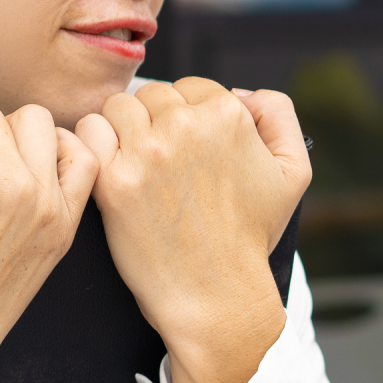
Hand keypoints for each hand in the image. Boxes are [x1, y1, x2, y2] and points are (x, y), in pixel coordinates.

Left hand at [74, 79, 311, 382]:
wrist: (216, 294)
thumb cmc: (253, 236)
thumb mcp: (294, 172)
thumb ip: (280, 115)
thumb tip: (242, 92)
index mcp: (228, 116)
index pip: (193, 88)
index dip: (189, 117)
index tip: (188, 151)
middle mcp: (188, 126)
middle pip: (154, 95)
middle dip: (156, 122)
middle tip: (161, 163)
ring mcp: (148, 152)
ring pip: (118, 109)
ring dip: (122, 131)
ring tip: (134, 165)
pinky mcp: (115, 180)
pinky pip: (88, 134)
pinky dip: (93, 146)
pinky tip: (109, 170)